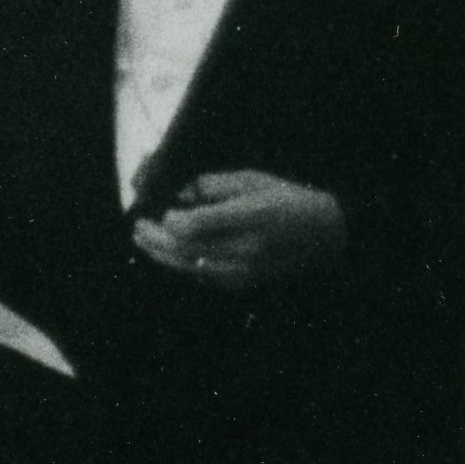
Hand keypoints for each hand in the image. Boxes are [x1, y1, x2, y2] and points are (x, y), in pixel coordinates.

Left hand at [135, 169, 345, 290]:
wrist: (326, 234)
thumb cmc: (289, 200)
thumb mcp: (254, 180)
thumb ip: (214, 185)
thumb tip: (180, 194)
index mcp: (251, 217)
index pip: (197, 226)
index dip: (172, 221)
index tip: (163, 212)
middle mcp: (247, 247)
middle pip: (187, 248)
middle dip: (156, 239)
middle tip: (138, 227)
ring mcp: (245, 270)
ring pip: (190, 267)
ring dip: (161, 255)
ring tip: (142, 241)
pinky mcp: (244, 283)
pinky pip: (203, 277)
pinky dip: (181, 265)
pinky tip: (169, 254)